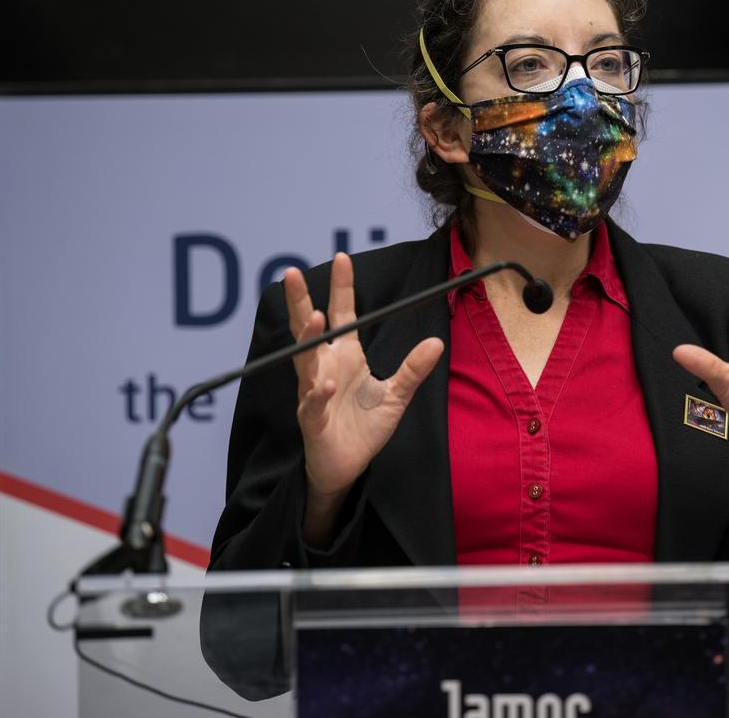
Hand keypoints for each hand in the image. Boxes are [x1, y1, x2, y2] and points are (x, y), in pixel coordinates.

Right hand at [284, 253, 443, 543]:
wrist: (347, 470)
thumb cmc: (364, 430)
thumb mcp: (396, 396)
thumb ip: (412, 369)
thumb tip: (436, 342)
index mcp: (344, 358)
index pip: (341, 316)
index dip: (341, 289)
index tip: (343, 259)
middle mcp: (324, 370)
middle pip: (310, 331)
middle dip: (301, 302)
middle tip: (292, 274)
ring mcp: (313, 394)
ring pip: (306, 362)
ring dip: (309, 340)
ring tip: (313, 317)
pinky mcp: (312, 422)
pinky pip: (312, 405)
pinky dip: (317, 395)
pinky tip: (324, 384)